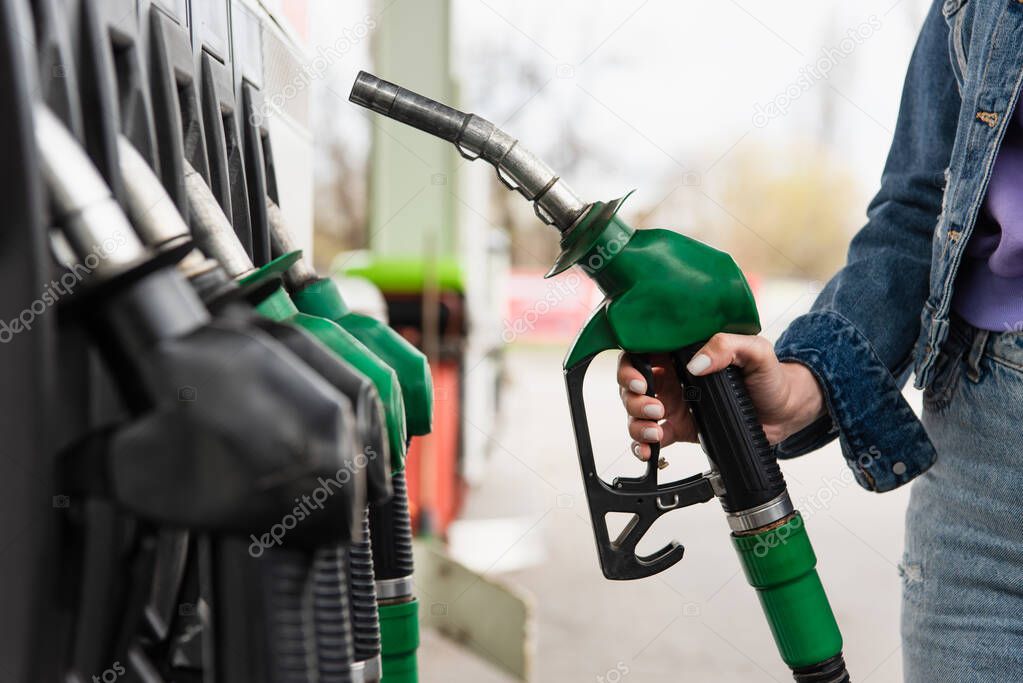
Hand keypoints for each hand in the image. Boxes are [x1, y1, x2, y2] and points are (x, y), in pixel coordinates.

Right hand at [617, 334, 825, 460]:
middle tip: (654, 407)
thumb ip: (727, 346)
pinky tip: (651, 447)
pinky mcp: (678, 429)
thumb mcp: (755, 352)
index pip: (642, 352)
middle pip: (631, 384)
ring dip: (637, 422)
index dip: (631, 366)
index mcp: (683, 354)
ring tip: (657, 428)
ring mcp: (673, 404)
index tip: (641, 381)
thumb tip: (697, 363)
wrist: (783, 412)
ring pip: (635, 412)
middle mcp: (672, 378)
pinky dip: (642, 444)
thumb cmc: (769, 377)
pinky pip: (650, 437)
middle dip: (632, 398)